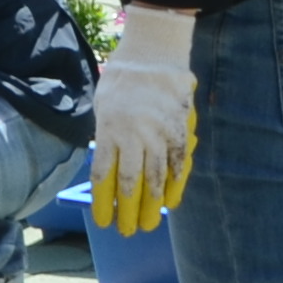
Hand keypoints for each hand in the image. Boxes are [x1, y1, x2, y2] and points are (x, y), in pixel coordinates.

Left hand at [89, 6, 199, 233]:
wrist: (154, 51)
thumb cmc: (123, 76)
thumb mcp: (103, 103)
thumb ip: (106, 134)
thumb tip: (107, 166)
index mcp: (108, 129)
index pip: (103, 176)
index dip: (103, 202)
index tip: (103, 221)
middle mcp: (133, 135)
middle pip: (130, 184)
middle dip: (128, 212)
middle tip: (128, 232)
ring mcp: (159, 133)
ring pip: (155, 179)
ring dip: (152, 206)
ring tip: (149, 224)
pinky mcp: (180, 130)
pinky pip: (178, 164)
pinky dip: (175, 185)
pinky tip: (171, 201)